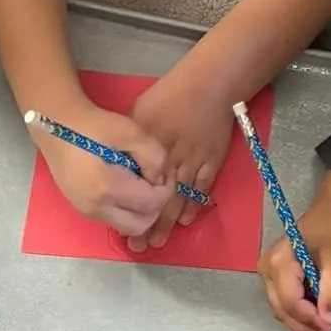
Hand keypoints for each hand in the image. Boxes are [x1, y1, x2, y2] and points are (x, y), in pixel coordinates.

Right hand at [33, 101, 171, 236]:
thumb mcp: (132, 132)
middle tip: (155, 182)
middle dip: (154, 207)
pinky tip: (124, 186)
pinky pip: (113, 219)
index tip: (164, 171)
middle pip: (140, 226)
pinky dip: (125, 209)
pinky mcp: (82, 210)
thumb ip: (155, 157)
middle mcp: (96, 208)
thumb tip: (159, 179)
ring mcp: (86, 212)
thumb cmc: (94, 125)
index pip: (151, 204)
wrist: (55, 125)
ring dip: (139, 211)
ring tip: (139, 183)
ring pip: (126, 227)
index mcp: (108, 187)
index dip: (166, 189)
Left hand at [129, 70, 234, 250]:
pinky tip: (186, 220)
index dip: (129, 207)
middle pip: (157, 198)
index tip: (121, 224)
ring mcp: (194, 161)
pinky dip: (194, 205)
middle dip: (148, 224)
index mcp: (150, 147)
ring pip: (179, 198)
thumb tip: (118, 163)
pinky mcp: (212, 160)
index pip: (137, 184)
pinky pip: (202, 188)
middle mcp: (171, 158)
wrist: (210, 84)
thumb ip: (130, 142)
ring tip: (158, 241)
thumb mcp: (139, 112)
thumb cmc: (172, 94)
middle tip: (139, 246)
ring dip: (169, 222)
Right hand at [258, 177, 330, 330]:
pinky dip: (300, 314)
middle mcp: (266, 271)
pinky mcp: (273, 279)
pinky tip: (317, 317)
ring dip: (303, 323)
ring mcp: (266, 275)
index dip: (311, 320)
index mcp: (279, 263)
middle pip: (282, 310)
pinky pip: (283, 303)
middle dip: (306, 326)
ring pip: (281, 310)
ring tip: (326, 329)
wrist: (329, 213)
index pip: (290, 302)